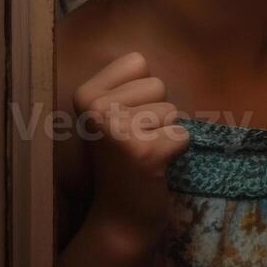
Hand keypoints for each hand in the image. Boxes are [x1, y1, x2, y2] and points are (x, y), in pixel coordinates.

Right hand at [72, 52, 189, 243]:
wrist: (119, 217)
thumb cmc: (120, 160)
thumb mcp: (110, 115)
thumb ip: (124, 85)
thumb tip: (149, 50)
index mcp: (85, 94)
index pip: (138, 62)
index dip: (141, 91)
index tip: (124, 119)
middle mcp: (96, 108)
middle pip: (157, 85)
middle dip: (155, 113)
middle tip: (134, 141)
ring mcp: (119, 130)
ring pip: (171, 109)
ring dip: (163, 133)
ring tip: (141, 154)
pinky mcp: (145, 152)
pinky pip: (182, 134)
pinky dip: (175, 151)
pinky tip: (154, 167)